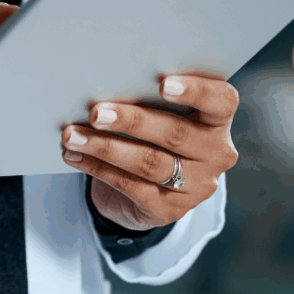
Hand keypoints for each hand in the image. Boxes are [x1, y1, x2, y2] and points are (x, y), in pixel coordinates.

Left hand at [61, 72, 239, 230]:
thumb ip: (146, 99)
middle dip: (131, 121)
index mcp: (217, 121)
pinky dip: (97, 168)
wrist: (144, 190)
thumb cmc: (150, 135)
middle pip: (175, 133)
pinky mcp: (170, 210)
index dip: (196, 91)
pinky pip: (130, 186)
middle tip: (96, 112)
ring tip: (72, 136)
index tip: (163, 83)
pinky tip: (74, 156)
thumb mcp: (158, 114)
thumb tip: (104, 83)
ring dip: (105, 147)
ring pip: (149, 162)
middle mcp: (215, 154)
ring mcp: (196, 185)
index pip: (222, 101)